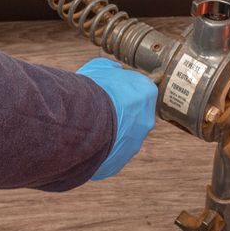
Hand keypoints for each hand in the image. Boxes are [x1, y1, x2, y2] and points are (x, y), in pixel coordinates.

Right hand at [77, 58, 156, 179]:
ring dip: (107, 132)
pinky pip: (107, 154)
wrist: (82, 120)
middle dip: (117, 113)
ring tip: (86, 127)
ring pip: (120, 138)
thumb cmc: (92, 90)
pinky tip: (83, 142)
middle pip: (132, 117)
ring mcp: (133, 144)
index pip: (139, 91)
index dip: (121, 90)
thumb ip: (112, 70)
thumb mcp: (100, 68)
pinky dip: (97, 149)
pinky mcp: (117, 162)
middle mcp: (145, 121)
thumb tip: (114, 71)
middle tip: (96, 109)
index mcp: (146, 94)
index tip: (108, 90)